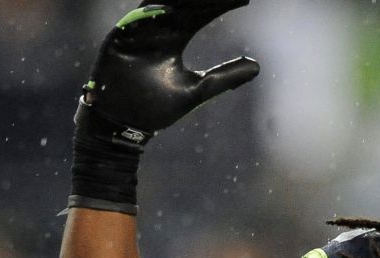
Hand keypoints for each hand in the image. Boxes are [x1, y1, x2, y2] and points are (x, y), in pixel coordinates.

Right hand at [85, 1, 259, 136]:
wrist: (126, 123)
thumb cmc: (157, 108)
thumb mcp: (199, 90)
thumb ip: (225, 76)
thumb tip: (257, 66)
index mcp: (174, 39)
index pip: (199, 14)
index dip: (220, 5)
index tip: (245, 0)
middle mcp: (157, 30)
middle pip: (183, 4)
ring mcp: (139, 32)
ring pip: (161, 4)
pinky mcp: (122, 38)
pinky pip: (137, 17)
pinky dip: (154, 9)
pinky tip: (171, 4)